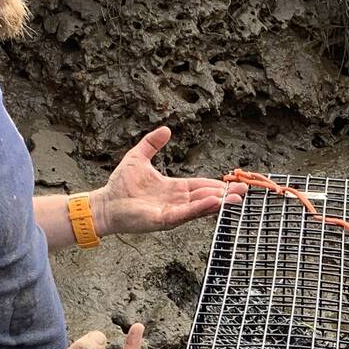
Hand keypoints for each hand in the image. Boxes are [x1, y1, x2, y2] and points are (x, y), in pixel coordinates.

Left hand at [92, 126, 245, 235]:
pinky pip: (185, 214)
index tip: (233, 182)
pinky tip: (213, 203)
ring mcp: (171, 212)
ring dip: (218, 203)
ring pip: (199, 207)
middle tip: (244, 191)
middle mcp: (175, 202)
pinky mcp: (163, 220)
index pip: (199, 185)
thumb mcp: (138, 157)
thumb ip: (152, 143)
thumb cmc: (119, 185)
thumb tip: (166, 129)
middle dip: (224, 195)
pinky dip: (200, 208)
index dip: (216, 184)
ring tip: (236, 199)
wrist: (104, 204)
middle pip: (205, 198)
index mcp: (173, 188)